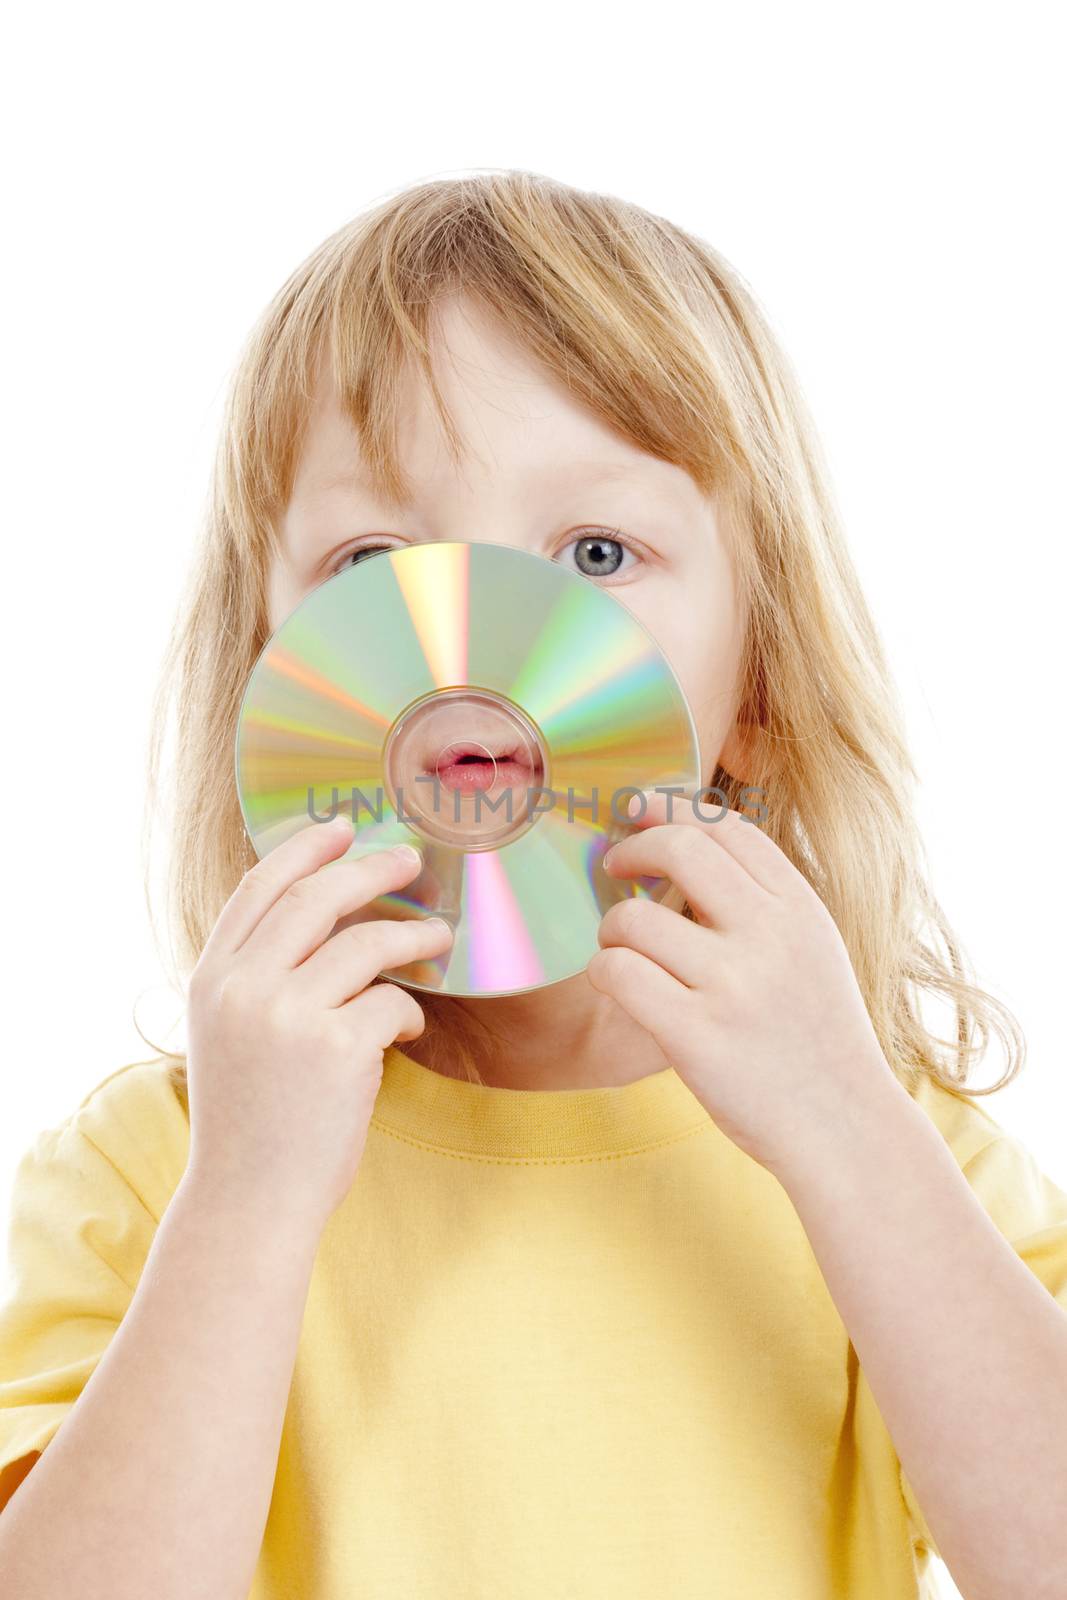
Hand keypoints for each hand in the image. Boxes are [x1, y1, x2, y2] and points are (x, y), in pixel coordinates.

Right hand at [184, 816, 452, 1232]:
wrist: (249, 1202)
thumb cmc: (251, 1121)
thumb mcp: (229, 1036)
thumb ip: (258, 977)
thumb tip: (329, 914)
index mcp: (211, 979)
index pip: (258, 887)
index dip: (304, 850)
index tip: (341, 829)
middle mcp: (243, 987)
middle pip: (318, 896)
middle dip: (371, 868)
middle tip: (410, 860)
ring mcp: (288, 1015)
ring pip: (366, 941)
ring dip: (412, 933)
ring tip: (438, 935)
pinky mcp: (337, 1047)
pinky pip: (392, 1002)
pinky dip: (409, 1012)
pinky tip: (407, 1031)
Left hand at [587, 790, 898, 1180]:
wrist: (846, 1128)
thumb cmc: (816, 1039)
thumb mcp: (813, 952)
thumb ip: (764, 903)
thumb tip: (685, 844)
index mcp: (800, 910)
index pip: (727, 826)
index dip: (671, 809)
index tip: (638, 811)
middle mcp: (769, 937)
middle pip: (679, 848)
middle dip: (631, 849)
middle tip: (613, 866)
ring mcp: (732, 986)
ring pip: (633, 918)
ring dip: (612, 928)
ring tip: (623, 951)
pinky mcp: (695, 1036)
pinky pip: (618, 973)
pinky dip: (604, 971)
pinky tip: (617, 984)